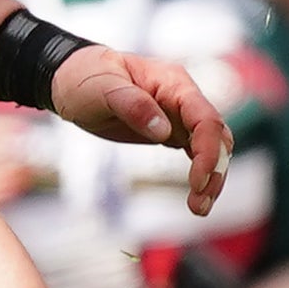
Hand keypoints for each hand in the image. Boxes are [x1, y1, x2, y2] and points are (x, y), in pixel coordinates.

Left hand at [48, 46, 233, 212]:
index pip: (205, 118)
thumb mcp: (103, 88)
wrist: (71, 79)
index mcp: (173, 83)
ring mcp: (178, 116)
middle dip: (215, 171)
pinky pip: (196, 154)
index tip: (198, 182)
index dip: (208, 151)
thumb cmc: (86, 78)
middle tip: (200, 205)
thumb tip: (164, 131)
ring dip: (212, 179)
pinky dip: (200, 176)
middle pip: (216, 136)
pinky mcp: (170, 132)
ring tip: (199, 209)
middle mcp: (183, 99)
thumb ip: (134, 106)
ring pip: (211, 148)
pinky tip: (196, 199)